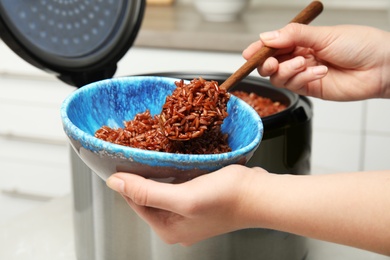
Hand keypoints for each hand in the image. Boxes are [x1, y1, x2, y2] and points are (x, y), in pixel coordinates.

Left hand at [106, 165, 269, 245]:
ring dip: (157, 173)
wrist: (260, 194)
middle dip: (143, 176)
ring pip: (162, 190)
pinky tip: (174, 161)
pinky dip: (173, 173)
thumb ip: (147, 193)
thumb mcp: (183, 197)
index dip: (128, 181)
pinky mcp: (200, 201)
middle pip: (148, 197)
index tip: (123, 159)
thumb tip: (115, 184)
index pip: (135, 203)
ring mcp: (189, 213)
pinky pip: (177, 186)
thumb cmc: (227, 198)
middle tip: (139, 152)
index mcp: (168, 229)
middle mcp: (177, 224)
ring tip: (153, 153)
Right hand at [243, 24, 389, 100]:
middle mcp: (300, 57)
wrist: (381, 67)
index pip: (273, 45)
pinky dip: (304, 78)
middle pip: (270, 64)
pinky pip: (295, 85)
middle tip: (271, 62)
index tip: (249, 53)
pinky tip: (320, 72)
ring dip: (288, 70)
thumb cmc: (360, 45)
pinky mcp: (311, 89)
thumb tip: (266, 36)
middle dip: (267, 63)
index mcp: (302, 40)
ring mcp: (304, 74)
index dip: (259, 49)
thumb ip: (293, 36)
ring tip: (305, 63)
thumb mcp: (323, 35)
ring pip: (279, 77)